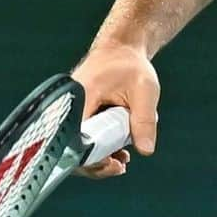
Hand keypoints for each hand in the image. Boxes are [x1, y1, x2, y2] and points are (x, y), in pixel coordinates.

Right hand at [71, 42, 160, 178]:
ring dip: (98, 159)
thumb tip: (146, 150)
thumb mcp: (145, 90)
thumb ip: (144, 120)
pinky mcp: (78, 116)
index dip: (91, 157)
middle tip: (120, 167)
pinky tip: (118, 154)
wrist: (122, 49)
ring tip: (122, 162)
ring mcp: (72, 112)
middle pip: (72, 147)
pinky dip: (98, 149)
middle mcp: (69, 106)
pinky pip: (83, 138)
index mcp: (81, 96)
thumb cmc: (131, 65)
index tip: (112, 162)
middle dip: (96, 164)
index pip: (76, 137)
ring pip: (77, 146)